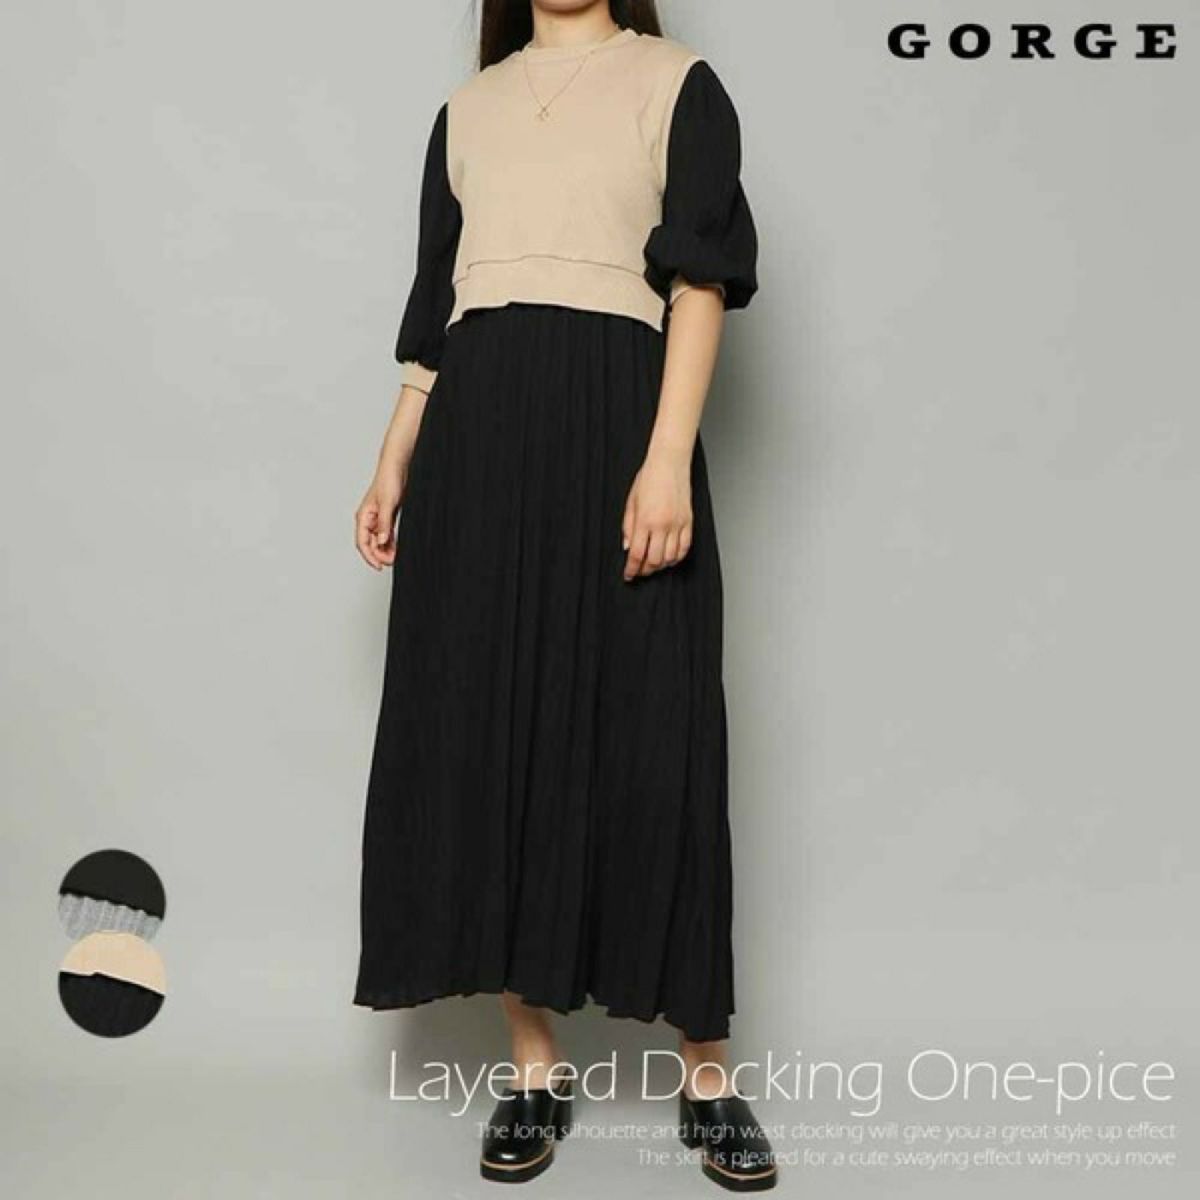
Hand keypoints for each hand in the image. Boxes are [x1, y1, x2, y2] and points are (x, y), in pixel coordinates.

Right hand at [355, 462, 404, 570]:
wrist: (398, 467)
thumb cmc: (389, 480)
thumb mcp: (388, 503)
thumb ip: (384, 524)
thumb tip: (382, 542)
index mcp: (363, 517)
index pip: (362, 543)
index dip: (369, 557)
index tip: (379, 566)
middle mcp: (368, 519)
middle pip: (370, 545)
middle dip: (380, 555)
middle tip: (393, 562)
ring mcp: (378, 519)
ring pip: (379, 541)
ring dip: (386, 551)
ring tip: (397, 557)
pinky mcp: (387, 517)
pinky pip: (387, 535)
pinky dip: (391, 543)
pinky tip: (398, 548)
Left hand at [621, 450, 692, 580]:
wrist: (669, 463)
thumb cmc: (649, 478)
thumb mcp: (631, 502)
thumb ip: (628, 527)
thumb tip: (627, 547)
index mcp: (645, 520)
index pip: (637, 554)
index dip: (632, 569)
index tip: (629, 575)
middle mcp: (662, 525)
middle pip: (654, 560)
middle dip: (645, 570)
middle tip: (639, 571)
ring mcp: (678, 524)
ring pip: (671, 558)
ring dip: (660, 565)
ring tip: (653, 564)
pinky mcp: (689, 522)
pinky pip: (685, 548)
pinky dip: (677, 557)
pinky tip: (669, 557)